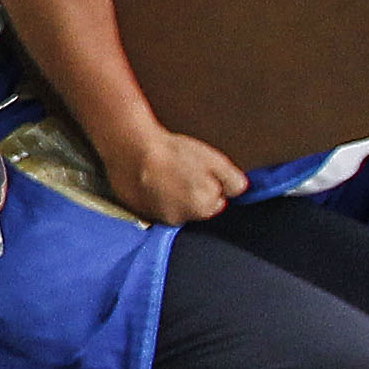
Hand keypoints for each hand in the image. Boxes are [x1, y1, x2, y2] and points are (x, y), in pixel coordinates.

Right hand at [115, 128, 246, 227]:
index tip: (198, 170)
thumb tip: (238, 191)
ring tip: (162, 173)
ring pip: (172, 207)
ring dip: (170, 195)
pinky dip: (151, 196)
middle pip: (194, 207)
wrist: (130, 149)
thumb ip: (233, 180)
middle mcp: (181, 219)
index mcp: (203, 207)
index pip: (216, 201)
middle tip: (180, 170)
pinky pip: (151, 206)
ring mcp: (156, 216)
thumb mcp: (215, 160)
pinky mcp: (136, 211)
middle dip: (191, 192)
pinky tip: (148, 179)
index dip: (209, 184)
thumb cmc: (171, 153)